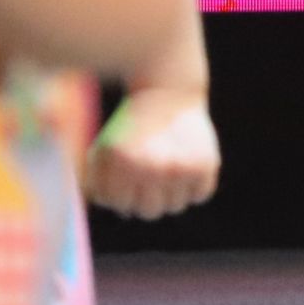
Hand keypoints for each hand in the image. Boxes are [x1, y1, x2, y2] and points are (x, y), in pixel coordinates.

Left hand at [84, 86, 220, 219]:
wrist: (167, 92)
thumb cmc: (130, 125)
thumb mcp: (104, 148)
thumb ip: (97, 182)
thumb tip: (111, 207)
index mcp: (123, 162)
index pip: (120, 205)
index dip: (121, 196)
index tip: (125, 181)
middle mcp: (153, 167)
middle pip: (150, 212)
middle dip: (146, 199)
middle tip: (148, 181)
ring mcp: (181, 167)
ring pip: (176, 206)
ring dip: (170, 195)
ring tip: (167, 172)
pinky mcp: (206, 164)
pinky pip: (200, 195)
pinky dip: (194, 187)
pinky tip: (185, 168)